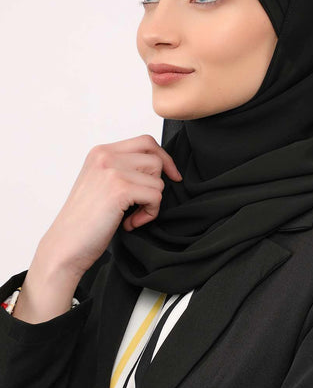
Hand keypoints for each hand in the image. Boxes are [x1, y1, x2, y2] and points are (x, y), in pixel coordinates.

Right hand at [38, 134, 182, 279]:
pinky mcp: (120, 189)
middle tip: (139, 206)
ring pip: (158, 181)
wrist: (64, 245)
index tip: (173, 176)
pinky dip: (149, 214)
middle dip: (156, 186)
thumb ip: (123, 170)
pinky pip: (156, 197)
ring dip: (151, 203)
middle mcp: (105, 156)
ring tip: (130, 216)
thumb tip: (162, 167)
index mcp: (100, 152)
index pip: (146, 142)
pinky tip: (129, 223)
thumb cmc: (84, 221)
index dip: (164, 159)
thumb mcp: (101, 184)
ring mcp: (112, 171)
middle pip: (156, 160)